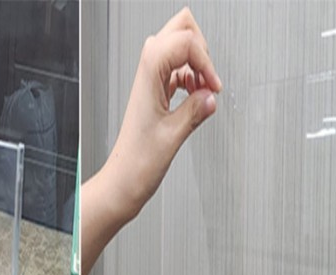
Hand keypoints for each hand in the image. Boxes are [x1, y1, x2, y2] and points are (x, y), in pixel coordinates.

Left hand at [107, 7, 221, 217]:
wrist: (123, 183)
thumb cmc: (137, 164)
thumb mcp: (173, 137)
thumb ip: (195, 111)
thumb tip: (212, 95)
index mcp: (147, 78)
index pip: (183, 41)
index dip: (205, 61)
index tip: (213, 87)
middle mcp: (147, 75)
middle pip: (178, 30)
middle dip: (201, 48)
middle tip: (208, 78)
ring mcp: (150, 83)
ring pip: (178, 47)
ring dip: (197, 63)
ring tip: (204, 90)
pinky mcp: (155, 95)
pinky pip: (176, 70)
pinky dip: (191, 77)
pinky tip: (196, 97)